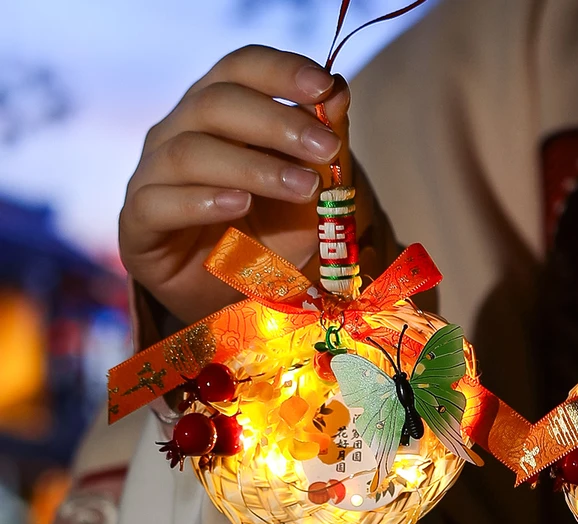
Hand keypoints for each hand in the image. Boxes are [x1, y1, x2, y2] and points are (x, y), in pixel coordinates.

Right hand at [119, 46, 370, 325]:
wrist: (235, 300)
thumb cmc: (271, 240)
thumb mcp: (311, 198)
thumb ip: (323, 148)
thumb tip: (338, 90)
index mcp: (217, 111)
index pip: (239, 68)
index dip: (280, 70)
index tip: (325, 87)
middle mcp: (178, 132)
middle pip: (216, 102)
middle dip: (277, 121)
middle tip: (326, 146)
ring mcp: (152, 175)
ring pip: (190, 152)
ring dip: (254, 167)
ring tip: (303, 187)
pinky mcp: (137, 223)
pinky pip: (159, 202)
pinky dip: (201, 201)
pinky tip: (239, 205)